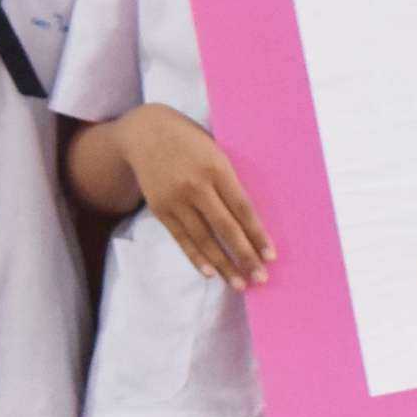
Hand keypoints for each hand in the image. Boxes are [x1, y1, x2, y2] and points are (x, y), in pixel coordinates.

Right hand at [128, 107, 271, 286]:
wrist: (145, 133)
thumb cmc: (190, 141)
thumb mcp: (216, 151)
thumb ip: (230, 180)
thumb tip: (250, 217)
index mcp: (217, 168)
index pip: (243, 209)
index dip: (258, 234)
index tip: (271, 256)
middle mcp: (196, 186)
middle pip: (226, 228)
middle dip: (245, 256)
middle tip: (261, 278)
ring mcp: (176, 200)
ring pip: (204, 239)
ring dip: (224, 264)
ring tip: (240, 283)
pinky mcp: (161, 210)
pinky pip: (182, 239)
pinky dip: (197, 257)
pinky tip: (211, 273)